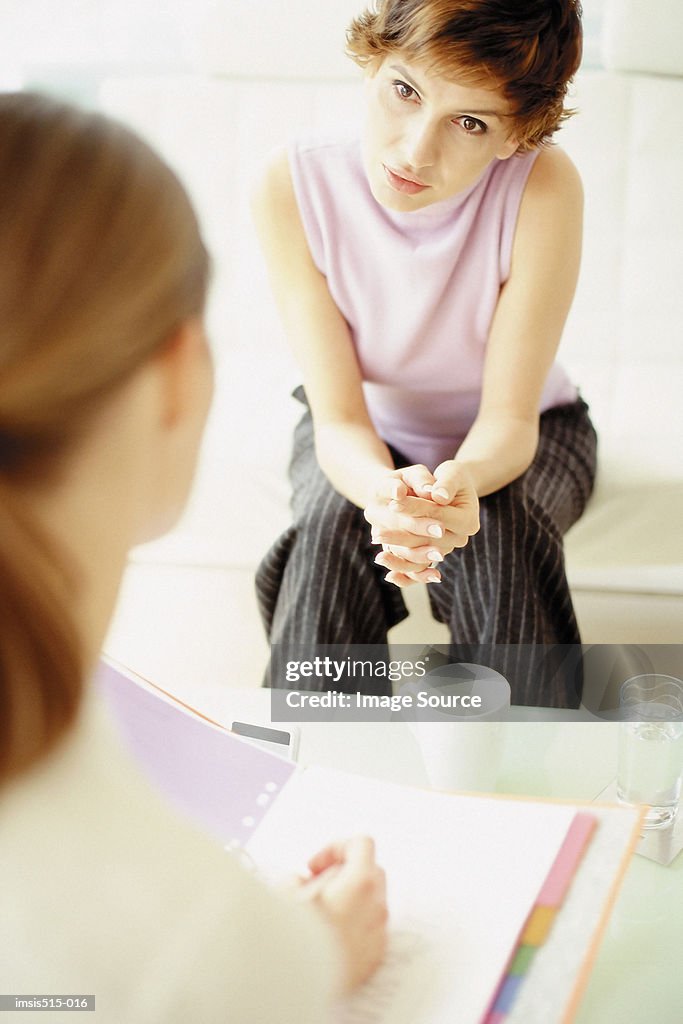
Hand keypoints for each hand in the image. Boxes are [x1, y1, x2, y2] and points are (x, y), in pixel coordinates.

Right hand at [296, 836, 387, 991]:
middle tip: (315, 885)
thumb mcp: (286, 893)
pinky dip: (354, 925)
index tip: (314, 866)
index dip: (335, 848)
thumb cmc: (292, 940)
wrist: (297, 988)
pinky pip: (370, 930)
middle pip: (370, 871)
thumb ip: (301, 876)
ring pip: (371, 902)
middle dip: (344, 872)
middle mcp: (377, 907)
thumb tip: (302, 881)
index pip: (361, 844)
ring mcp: (379, 934)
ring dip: (349, 899)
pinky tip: (326, 936)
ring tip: (317, 914)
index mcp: (361, 883)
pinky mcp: (374, 959)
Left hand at [366, 463, 479, 587]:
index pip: (437, 514)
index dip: (415, 508)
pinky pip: (419, 569)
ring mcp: (447, 548)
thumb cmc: (450, 478)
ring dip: (399, 558)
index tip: (393, 503)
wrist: (449, 490)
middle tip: (376, 534)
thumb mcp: (451, 474)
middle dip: (401, 535)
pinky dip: (405, 573)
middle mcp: (459, 539)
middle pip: (427, 540)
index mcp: (468, 521)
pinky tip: (389, 576)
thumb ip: (445, 484)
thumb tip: (436, 496)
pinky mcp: (433, 554)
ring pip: (421, 558)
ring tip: (377, 554)